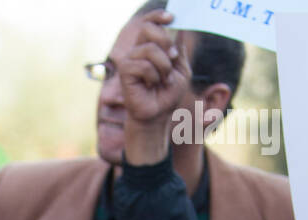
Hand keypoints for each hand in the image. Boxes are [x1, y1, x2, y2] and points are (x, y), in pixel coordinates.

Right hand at [120, 11, 190, 126]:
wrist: (158, 115)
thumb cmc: (168, 93)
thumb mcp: (181, 69)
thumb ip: (180, 50)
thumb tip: (180, 28)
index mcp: (150, 46)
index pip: (150, 22)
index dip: (158, 16)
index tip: (171, 18)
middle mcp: (138, 50)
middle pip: (148, 28)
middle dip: (164, 40)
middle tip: (173, 57)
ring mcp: (130, 60)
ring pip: (149, 49)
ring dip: (163, 66)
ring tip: (164, 80)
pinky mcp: (125, 71)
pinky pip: (143, 65)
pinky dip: (153, 76)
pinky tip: (152, 86)